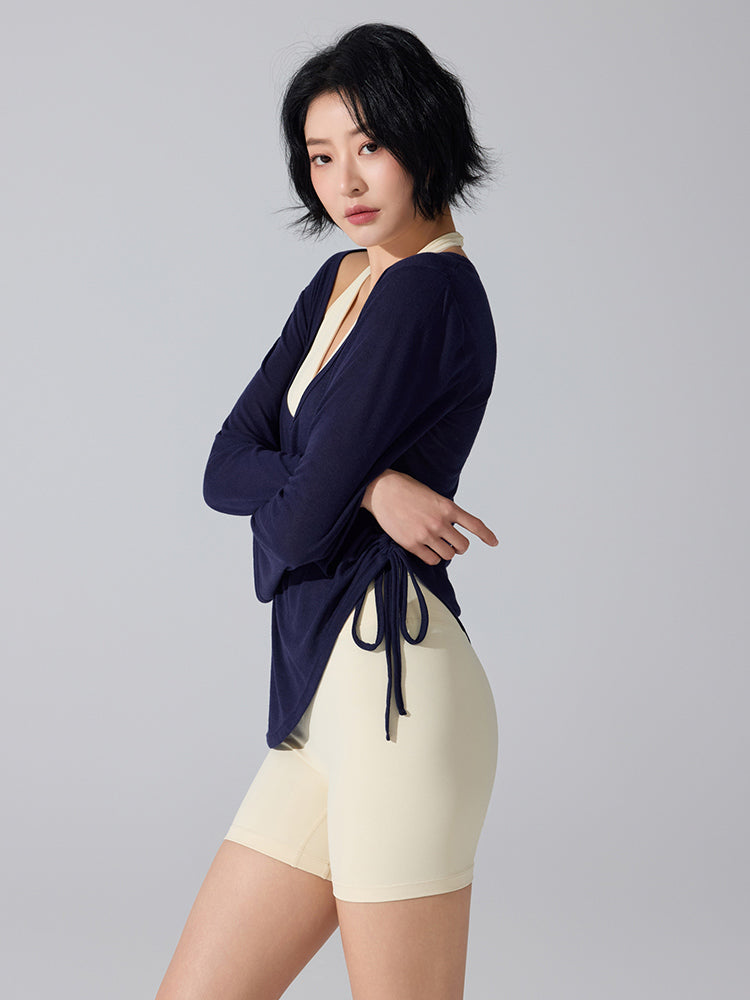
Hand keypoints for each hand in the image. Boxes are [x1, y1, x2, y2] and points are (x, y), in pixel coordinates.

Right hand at [361, 469, 498, 565]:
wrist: (383, 490)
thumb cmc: (406, 490)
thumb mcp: (433, 496)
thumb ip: (446, 512)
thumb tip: (452, 529)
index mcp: (447, 507)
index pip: (474, 524)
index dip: (487, 535)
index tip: (494, 542)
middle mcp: (440, 522)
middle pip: (463, 546)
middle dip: (459, 546)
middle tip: (451, 543)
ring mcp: (426, 534)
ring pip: (448, 555)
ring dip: (446, 553)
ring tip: (437, 545)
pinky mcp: (412, 544)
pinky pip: (432, 560)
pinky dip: (432, 557)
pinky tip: (426, 550)